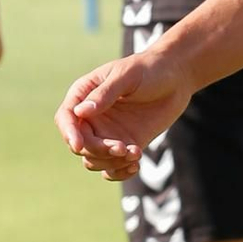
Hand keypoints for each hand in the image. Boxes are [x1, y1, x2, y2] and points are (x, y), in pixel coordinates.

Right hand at [56, 49, 194, 178]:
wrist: (176, 78)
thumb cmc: (149, 69)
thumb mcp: (126, 76)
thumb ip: (104, 94)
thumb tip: (80, 112)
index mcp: (84, 95)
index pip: (66, 118)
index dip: (69, 134)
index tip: (79, 146)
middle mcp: (91, 117)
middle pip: (80, 144)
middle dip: (98, 150)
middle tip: (122, 147)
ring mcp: (107, 133)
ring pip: (94, 160)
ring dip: (111, 163)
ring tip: (135, 153)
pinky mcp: (124, 145)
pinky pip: (111, 168)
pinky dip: (120, 172)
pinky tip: (136, 164)